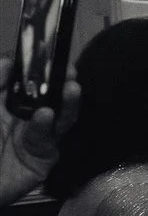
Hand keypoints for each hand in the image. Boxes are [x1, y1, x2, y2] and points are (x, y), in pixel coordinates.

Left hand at [0, 57, 78, 205]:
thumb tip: (9, 60)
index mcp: (12, 106)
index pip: (35, 85)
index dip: (46, 71)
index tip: (54, 56)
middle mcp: (29, 121)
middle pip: (55, 100)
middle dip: (64, 84)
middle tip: (70, 71)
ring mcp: (40, 140)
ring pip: (62, 119)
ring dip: (68, 103)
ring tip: (71, 88)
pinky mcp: (44, 159)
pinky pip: (49, 140)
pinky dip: (46, 126)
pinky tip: (45, 116)